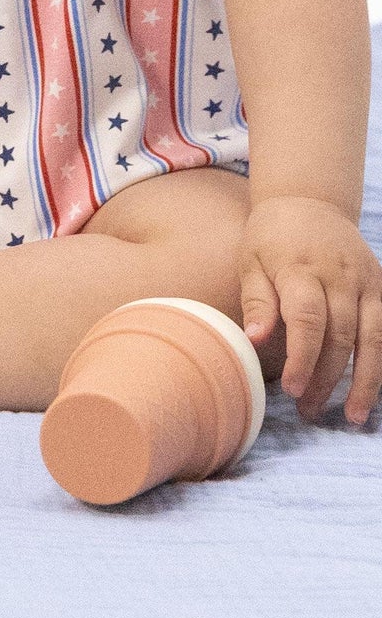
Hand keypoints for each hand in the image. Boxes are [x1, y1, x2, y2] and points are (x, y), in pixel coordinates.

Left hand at [240, 195, 381, 424]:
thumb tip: (254, 340)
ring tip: (351, 416)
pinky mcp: (381, 287)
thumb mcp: (250, 260)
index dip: (302, 359)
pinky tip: (372, 389)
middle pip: (340, 337)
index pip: (307, 321)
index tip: (292, 389)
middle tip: (309, 410)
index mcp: (301, 270)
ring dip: (366, 382)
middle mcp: (340, 278)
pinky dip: (381, 362)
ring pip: (373, 340)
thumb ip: (256, 300)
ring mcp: (367, 283)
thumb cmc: (270, 237)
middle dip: (328, 379)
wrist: (308, 201)